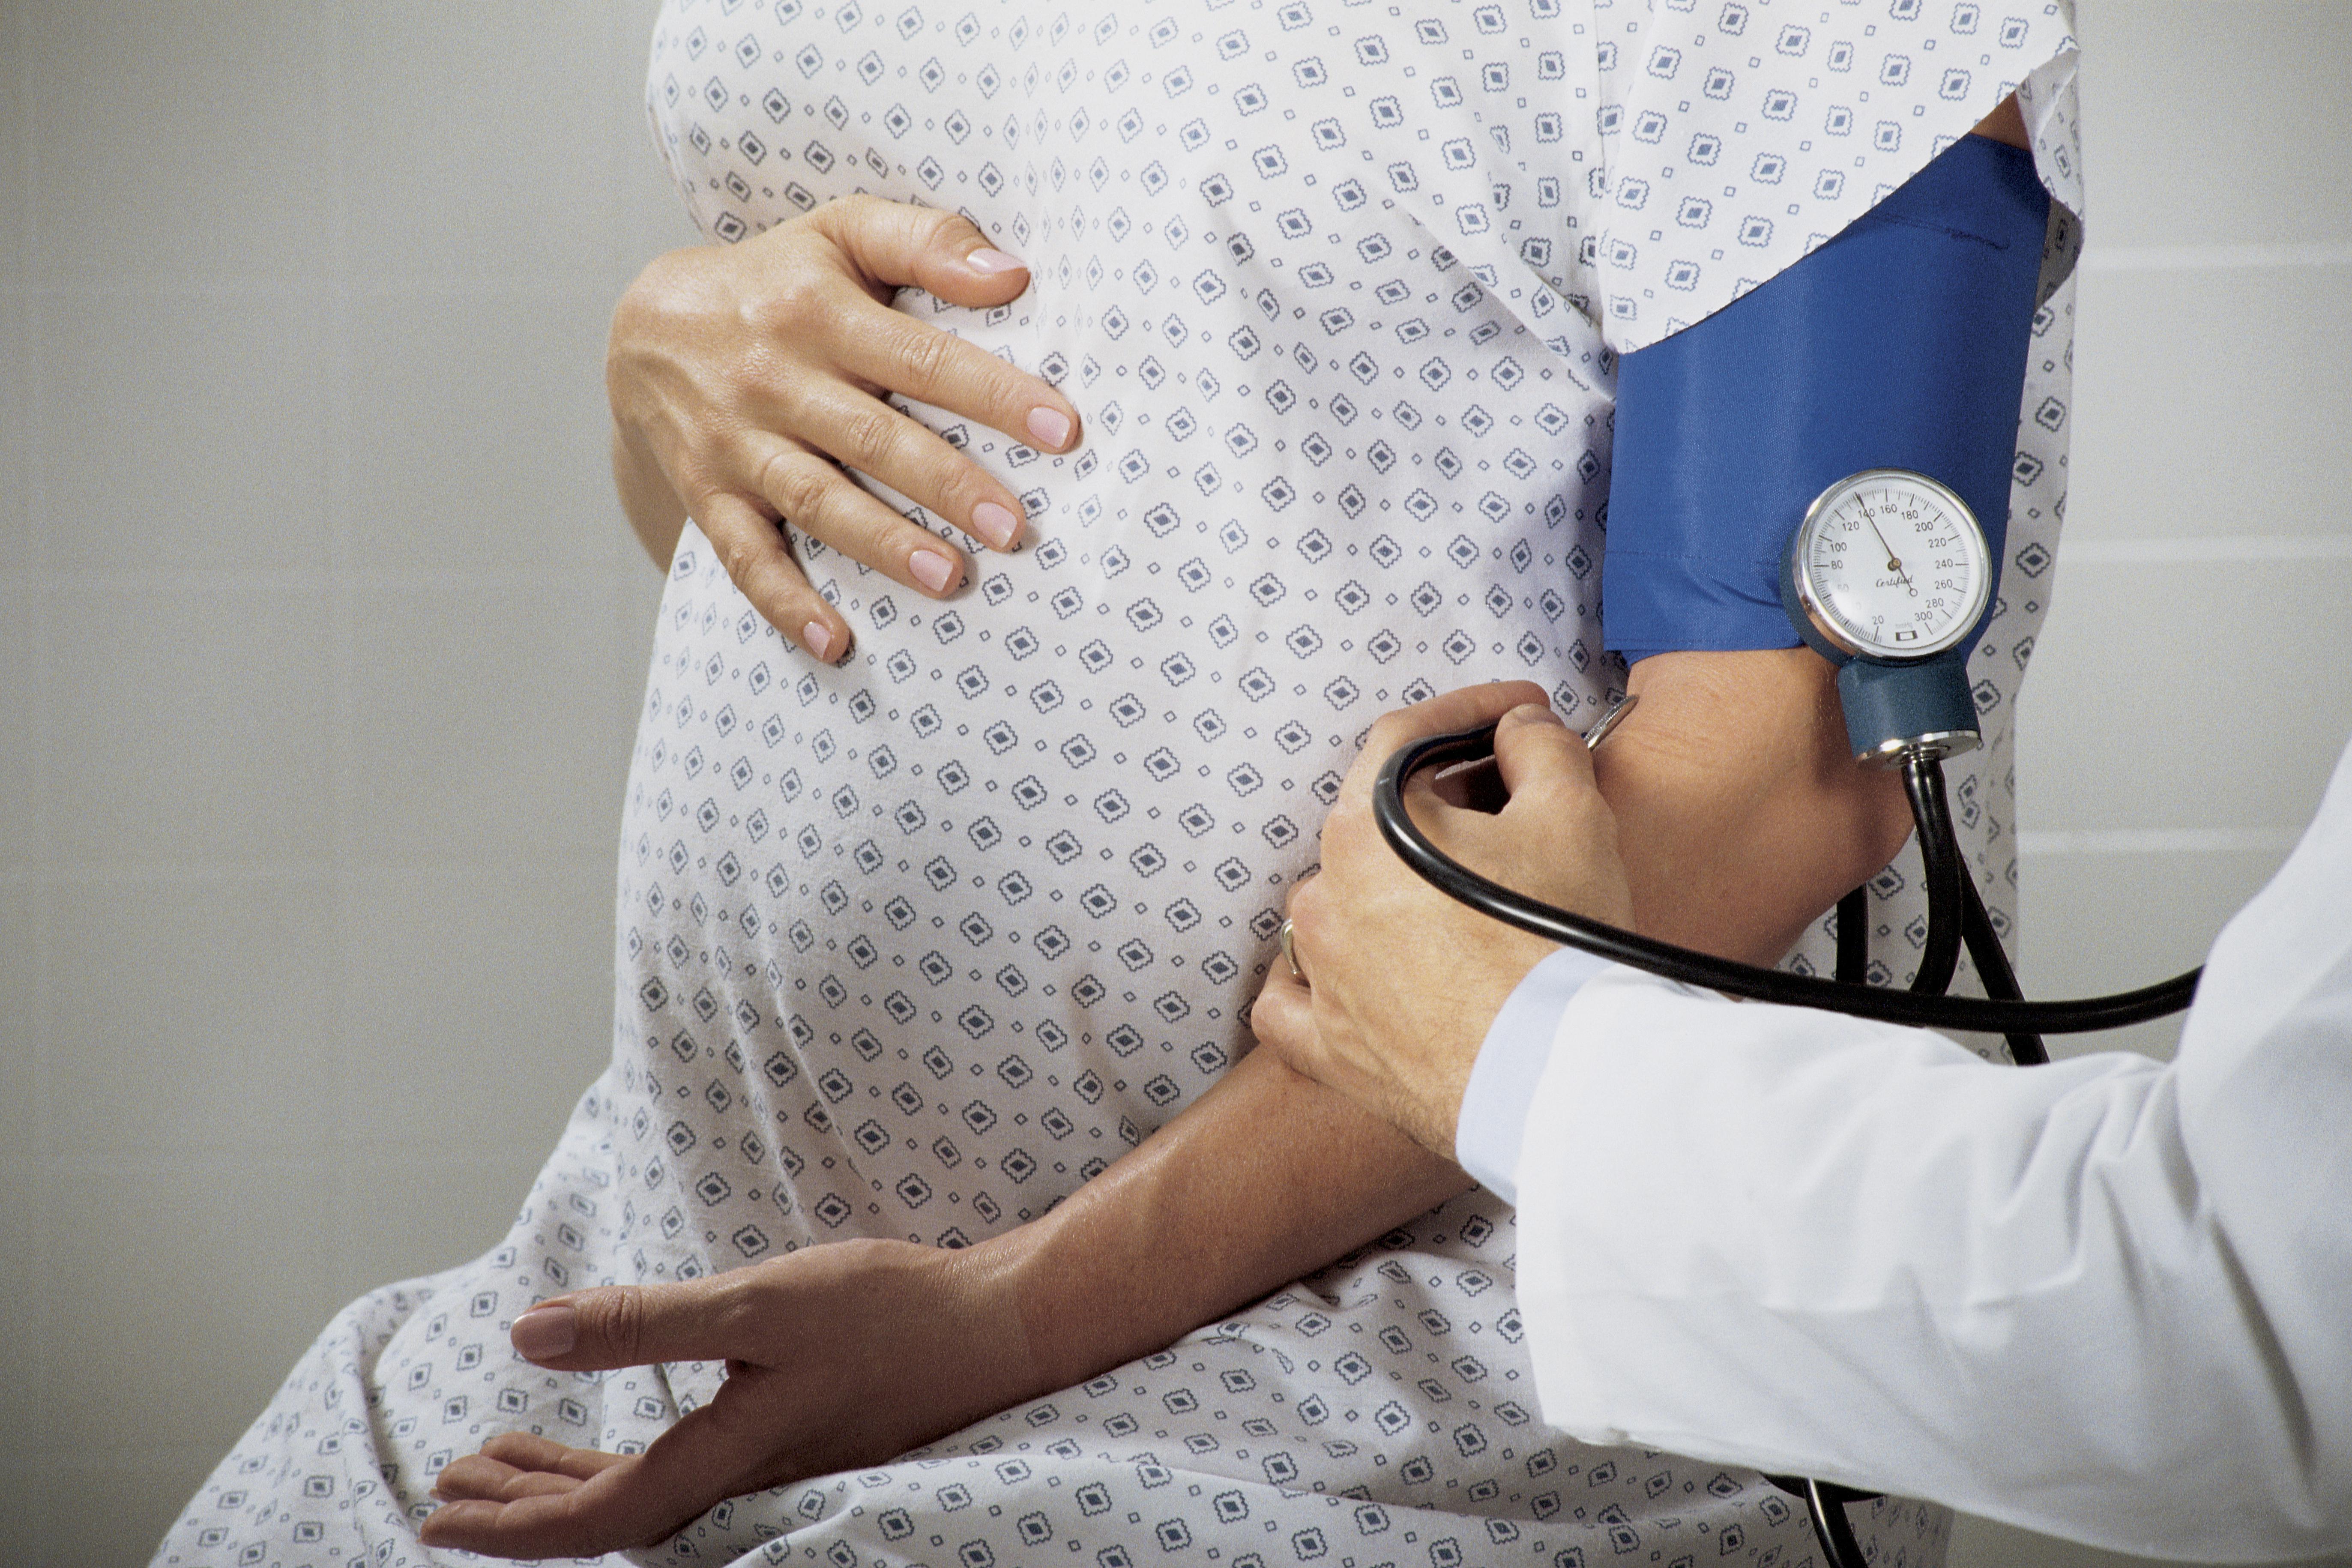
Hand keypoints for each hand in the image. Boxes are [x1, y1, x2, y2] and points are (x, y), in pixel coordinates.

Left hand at [418, 1237, 1039, 1557]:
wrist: (995, 1325)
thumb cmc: (887, 1313)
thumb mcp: (758, 1305)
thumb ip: (645, 1322)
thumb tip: (531, 1333)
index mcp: (725, 1461)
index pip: (597, 1519)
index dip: (513, 1524)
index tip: (441, 1512)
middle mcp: (741, 1479)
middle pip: (609, 1517)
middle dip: (523, 1508)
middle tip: (449, 1489)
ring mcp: (766, 1462)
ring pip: (643, 1491)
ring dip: (567, 1478)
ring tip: (500, 1457)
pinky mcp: (788, 1433)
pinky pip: (682, 1464)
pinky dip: (625, 1453)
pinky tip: (608, 1428)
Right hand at [610, 194, 1082, 661]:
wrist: (649, 327)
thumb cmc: (779, 280)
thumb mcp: (843, 231)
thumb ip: (928, 242)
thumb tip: (1014, 274)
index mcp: (820, 311)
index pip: (922, 358)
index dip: (994, 395)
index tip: (1061, 431)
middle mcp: (777, 379)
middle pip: (873, 438)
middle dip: (946, 484)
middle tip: (1013, 526)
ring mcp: (739, 443)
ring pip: (817, 500)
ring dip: (883, 544)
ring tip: (949, 579)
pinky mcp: (709, 493)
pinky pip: (745, 556)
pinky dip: (786, 603)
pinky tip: (835, 643)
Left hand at [1251, 685, 1634, 1158]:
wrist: (1556, 1075)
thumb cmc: (1559, 942)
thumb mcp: (1571, 812)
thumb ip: (1539, 746)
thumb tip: (1520, 727)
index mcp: (1364, 827)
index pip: (1405, 737)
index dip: (1471, 712)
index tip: (1519, 714)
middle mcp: (1322, 895)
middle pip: (1375, 820)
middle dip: (1445, 802)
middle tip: (1515, 804)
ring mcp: (1317, 974)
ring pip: (1337, 904)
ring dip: (1390, 887)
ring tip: (1461, 895)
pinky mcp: (1327, 1046)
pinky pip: (1294, 1003)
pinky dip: (1319, 982)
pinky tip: (1353, 974)